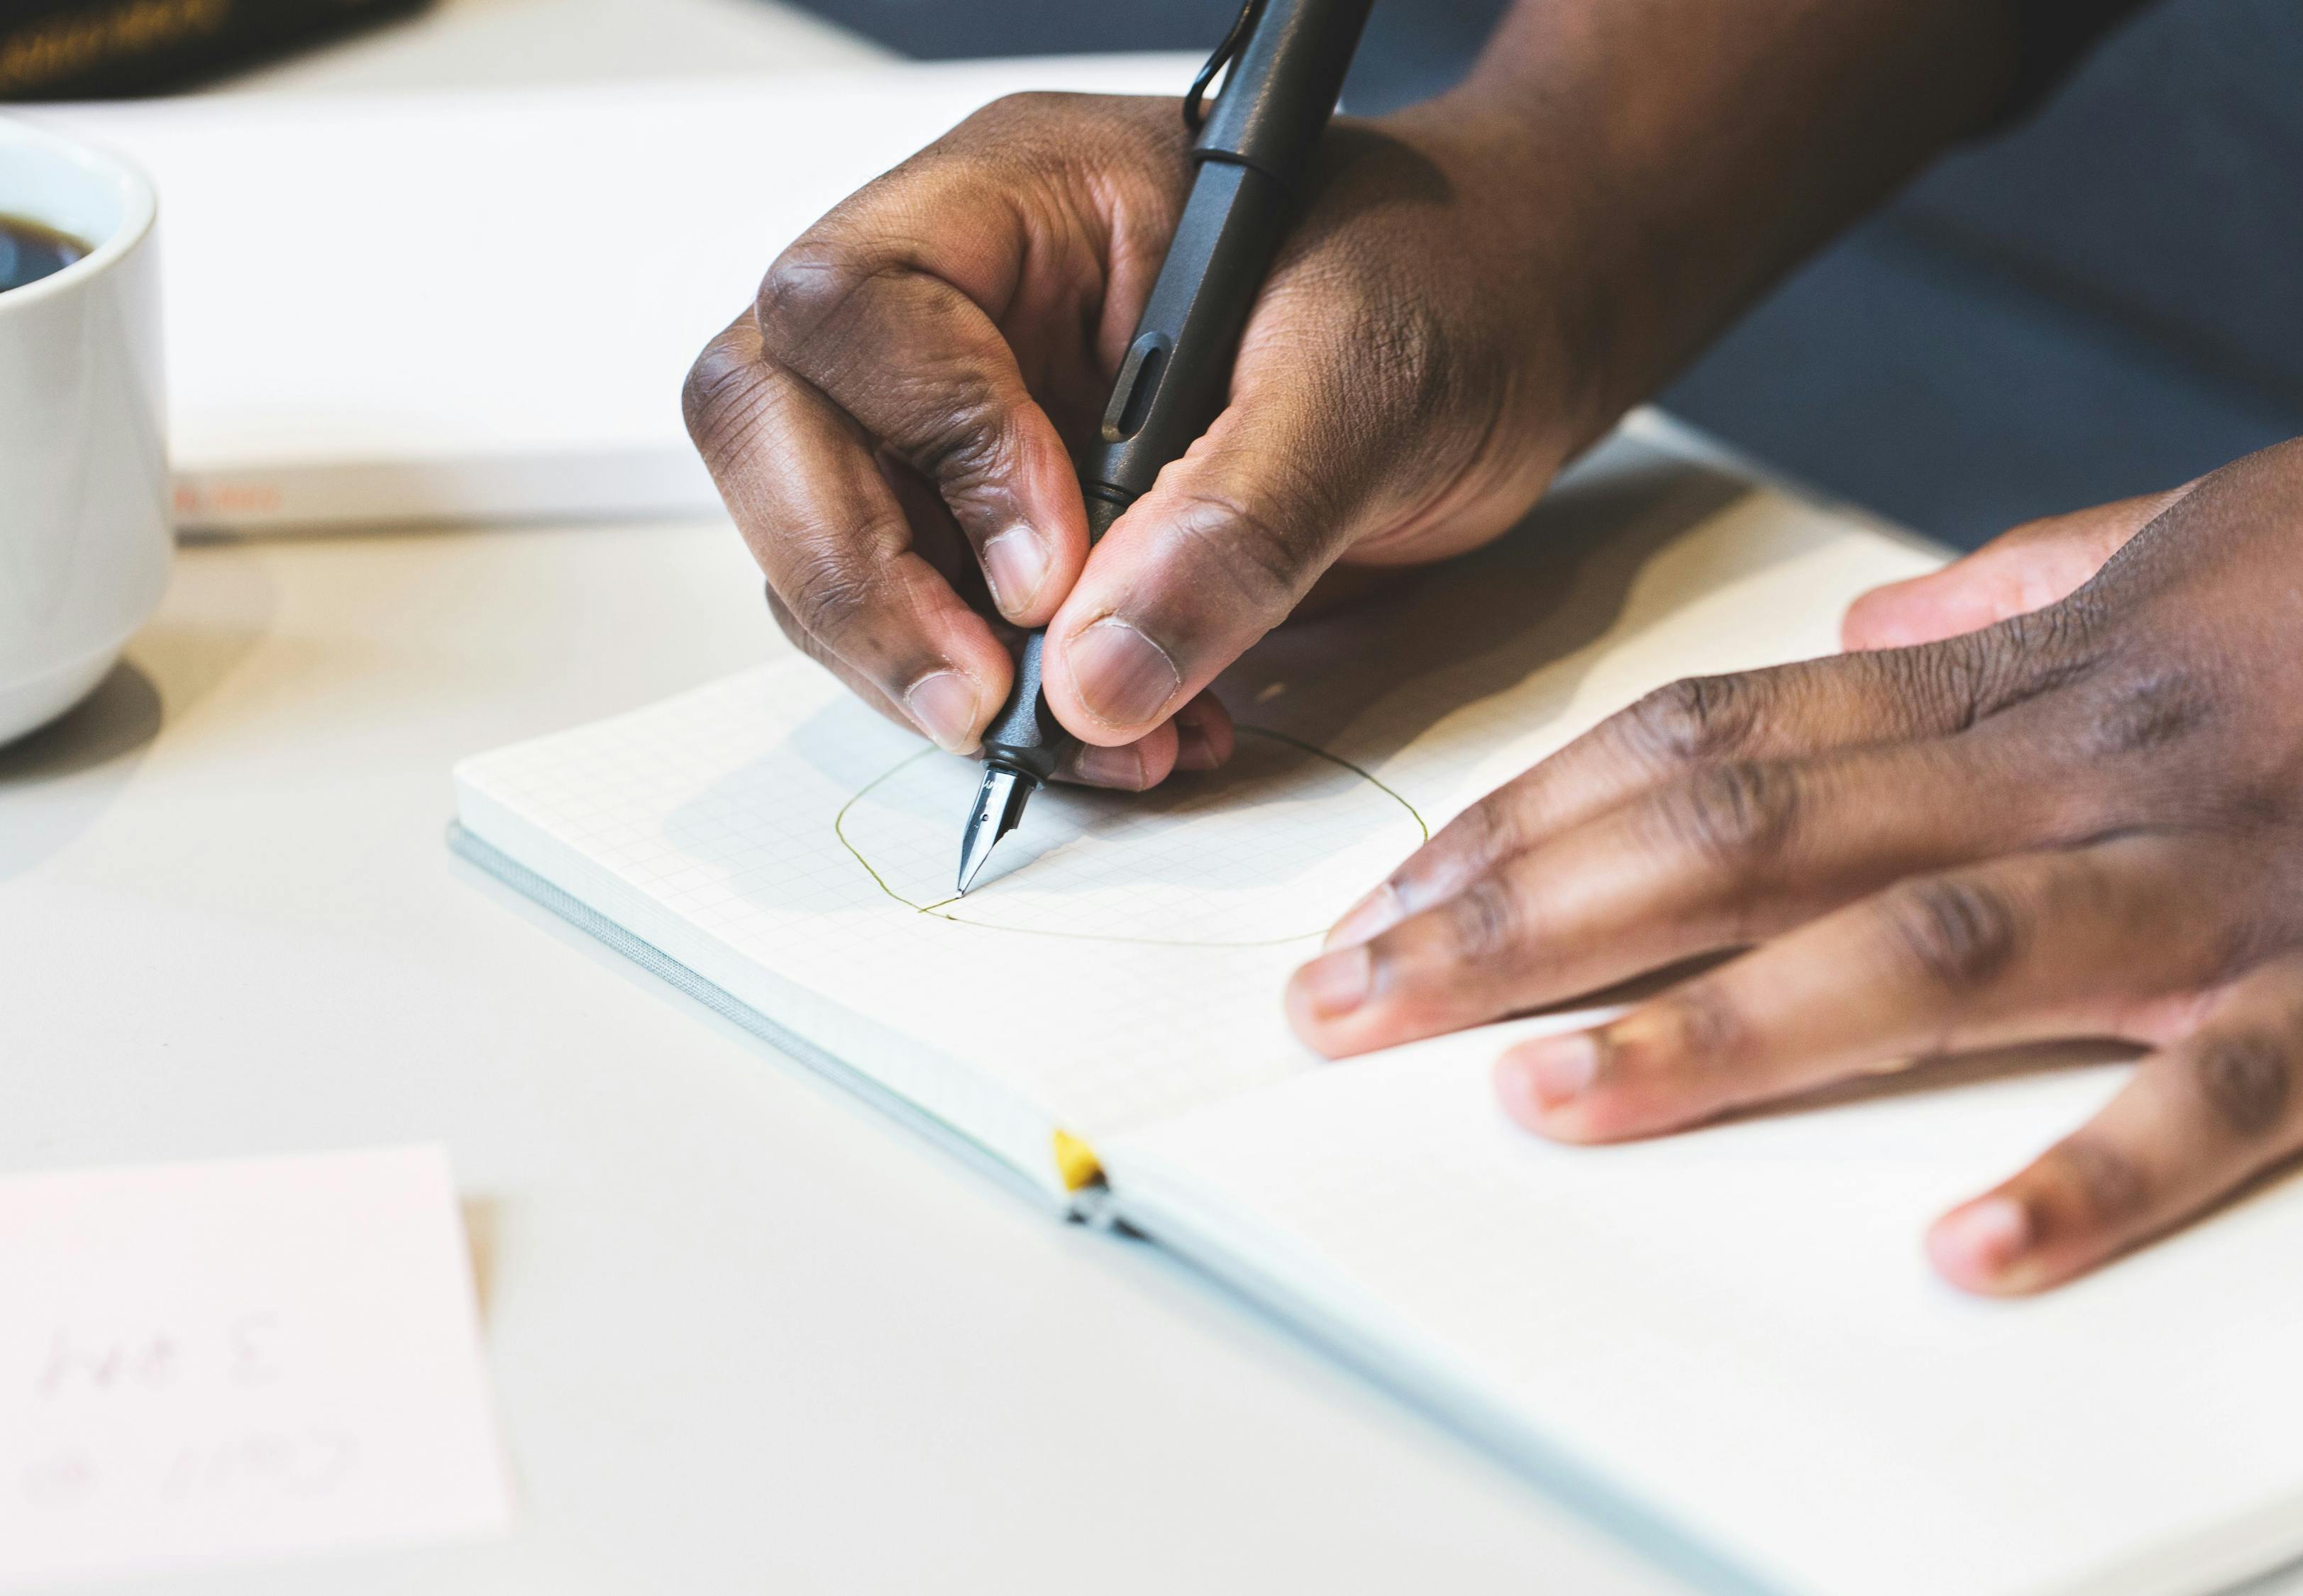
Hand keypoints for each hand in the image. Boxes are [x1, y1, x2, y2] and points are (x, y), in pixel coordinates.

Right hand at [683, 91, 1606, 787]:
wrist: (1516, 325)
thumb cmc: (1454, 281)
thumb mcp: (1373, 376)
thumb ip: (1239, 519)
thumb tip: (1095, 679)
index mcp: (1019, 198)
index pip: (852, 306)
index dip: (928, 448)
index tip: (1054, 572)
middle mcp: (959, 303)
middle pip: (773, 427)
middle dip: (861, 587)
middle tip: (986, 706)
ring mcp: (969, 419)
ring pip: (832, 551)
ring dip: (937, 676)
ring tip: (1111, 745)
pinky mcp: (1009, 525)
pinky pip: (936, 627)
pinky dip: (1013, 708)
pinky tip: (1135, 735)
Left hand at [1287, 423, 2302, 1295]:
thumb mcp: (2191, 536)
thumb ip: (2016, 592)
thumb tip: (1873, 630)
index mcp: (2024, 679)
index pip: (1711, 745)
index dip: (1532, 820)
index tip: (1394, 894)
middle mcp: (2082, 773)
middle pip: (1746, 840)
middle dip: (1530, 921)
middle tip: (1359, 1002)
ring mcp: (2218, 887)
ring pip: (1921, 955)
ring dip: (1719, 1030)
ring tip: (1547, 1093)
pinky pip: (2212, 1098)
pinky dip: (2093, 1173)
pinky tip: (1962, 1252)